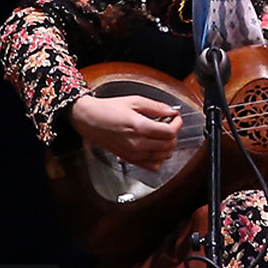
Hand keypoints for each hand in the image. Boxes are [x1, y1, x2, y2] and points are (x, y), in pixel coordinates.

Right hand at [69, 94, 183, 171]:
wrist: (89, 120)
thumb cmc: (108, 109)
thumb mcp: (134, 101)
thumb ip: (156, 107)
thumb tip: (172, 112)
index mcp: (139, 127)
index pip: (169, 133)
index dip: (178, 124)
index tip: (176, 118)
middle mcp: (137, 143)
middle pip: (168, 145)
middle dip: (174, 134)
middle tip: (170, 124)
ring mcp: (133, 154)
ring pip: (163, 156)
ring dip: (168, 146)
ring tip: (162, 134)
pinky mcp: (129, 159)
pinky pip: (152, 166)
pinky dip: (159, 158)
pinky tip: (155, 147)